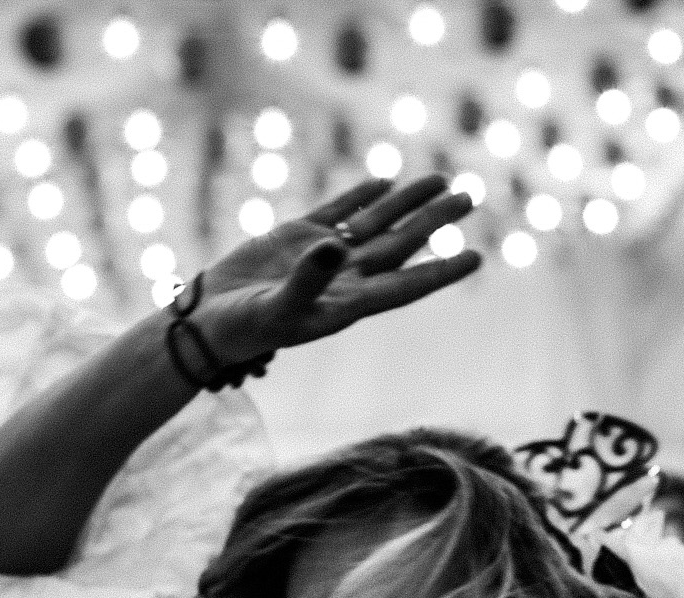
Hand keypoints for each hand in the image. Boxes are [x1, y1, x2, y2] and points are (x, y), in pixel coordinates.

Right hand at [191, 175, 482, 363]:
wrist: (207, 322)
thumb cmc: (243, 330)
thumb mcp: (276, 310)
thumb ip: (308, 280)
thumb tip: (336, 246)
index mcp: (347, 304)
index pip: (405, 286)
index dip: (441, 271)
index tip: (476, 258)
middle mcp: (343, 279)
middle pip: (400, 245)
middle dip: (435, 222)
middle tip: (469, 197)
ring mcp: (322, 256)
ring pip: (376, 224)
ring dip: (408, 203)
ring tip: (442, 181)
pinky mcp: (296, 236)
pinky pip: (340, 212)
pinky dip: (362, 196)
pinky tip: (386, 181)